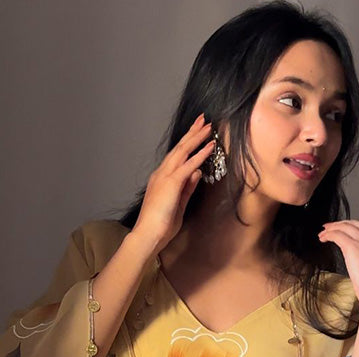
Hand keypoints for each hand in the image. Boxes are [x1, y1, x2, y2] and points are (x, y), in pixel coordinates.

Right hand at [131, 115, 214, 256]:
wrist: (148, 235)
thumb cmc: (160, 226)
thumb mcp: (178, 204)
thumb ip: (187, 188)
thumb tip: (197, 172)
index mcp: (161, 179)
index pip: (176, 157)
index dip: (187, 143)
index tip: (197, 133)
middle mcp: (162, 174)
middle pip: (179, 148)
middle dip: (192, 133)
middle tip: (203, 119)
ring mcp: (165, 177)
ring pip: (183, 151)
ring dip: (196, 138)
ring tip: (208, 126)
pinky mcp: (171, 183)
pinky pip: (188, 164)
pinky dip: (200, 154)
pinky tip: (209, 146)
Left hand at [318, 220, 358, 310]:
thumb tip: (358, 252)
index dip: (351, 226)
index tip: (343, 229)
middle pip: (354, 224)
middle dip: (340, 225)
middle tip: (329, 228)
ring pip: (344, 227)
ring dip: (331, 229)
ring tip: (323, 234)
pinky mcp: (353, 246)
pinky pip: (337, 235)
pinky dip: (328, 235)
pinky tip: (323, 238)